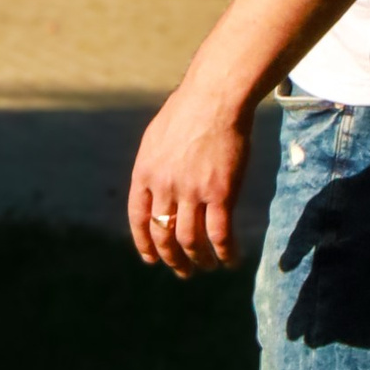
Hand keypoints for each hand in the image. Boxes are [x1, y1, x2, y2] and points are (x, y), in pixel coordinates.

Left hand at [129, 73, 255, 275]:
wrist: (216, 97)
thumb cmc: (189, 110)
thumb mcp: (157, 137)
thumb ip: (154, 164)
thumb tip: (155, 184)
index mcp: (144, 172)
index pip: (139, 218)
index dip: (144, 243)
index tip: (151, 259)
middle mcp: (164, 187)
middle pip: (164, 235)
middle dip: (173, 259)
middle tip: (183, 271)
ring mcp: (192, 192)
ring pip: (191, 241)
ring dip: (199, 260)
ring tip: (207, 267)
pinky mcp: (221, 193)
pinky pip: (220, 235)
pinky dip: (226, 253)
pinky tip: (231, 261)